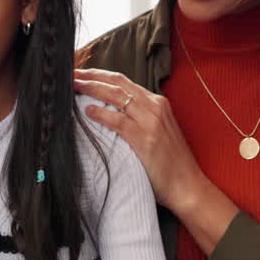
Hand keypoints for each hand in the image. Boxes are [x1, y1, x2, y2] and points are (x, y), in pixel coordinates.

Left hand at [72, 68, 205, 210]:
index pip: (124, 81)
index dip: (100, 75)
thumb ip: (139, 117)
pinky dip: (100, 113)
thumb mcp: (158, 130)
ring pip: (115, 96)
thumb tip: (108, 110)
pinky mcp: (145, 138)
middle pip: (117, 83)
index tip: (82, 73)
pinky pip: (118, 120)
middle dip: (92, 76)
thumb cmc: (170, 162)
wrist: (188, 186)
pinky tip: (87, 111)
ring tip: (73, 86)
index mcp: (158, 103)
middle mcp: (155, 107)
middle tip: (72, 73)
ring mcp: (151, 121)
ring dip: (91, 88)